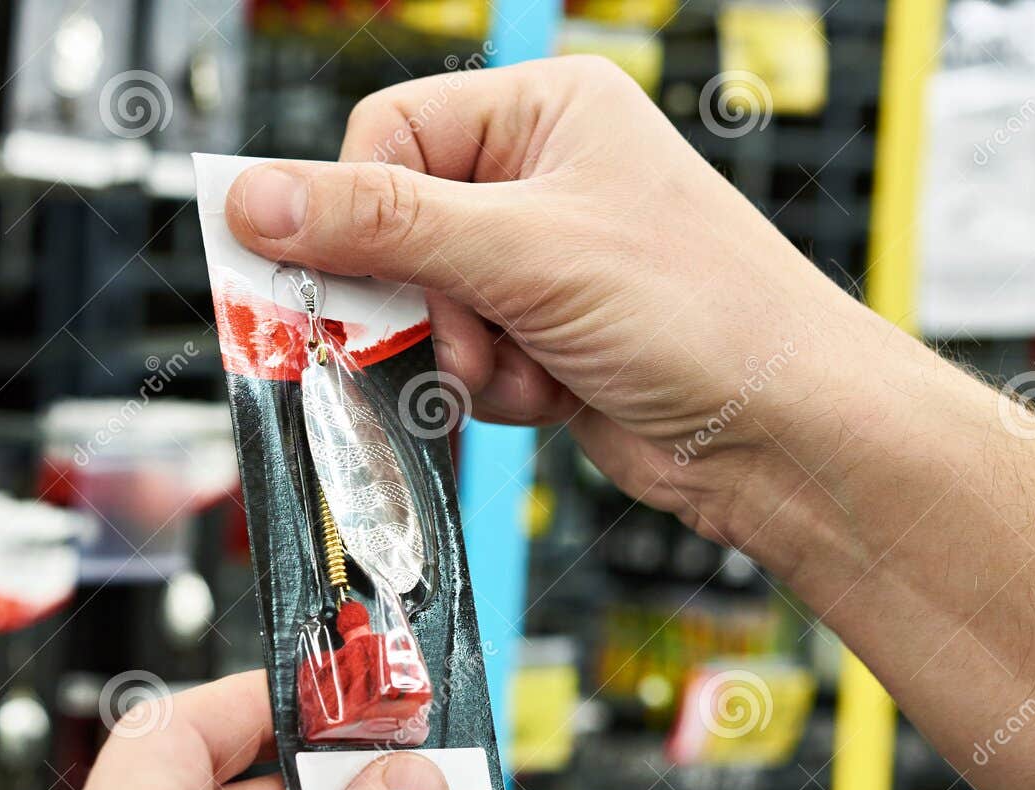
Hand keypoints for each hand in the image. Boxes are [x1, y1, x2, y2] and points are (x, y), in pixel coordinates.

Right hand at [223, 57, 925, 564]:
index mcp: (541, 113)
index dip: (359, 211)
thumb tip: (257, 198)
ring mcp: (536, 264)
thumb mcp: (521, 251)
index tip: (341, 275)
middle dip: (422, 302)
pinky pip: (458, 359)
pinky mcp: (538, 337)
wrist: (778, 432)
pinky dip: (490, 389)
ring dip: (460, 355)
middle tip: (453, 334)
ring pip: (420, 307)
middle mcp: (535, 180)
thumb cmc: (701, 310)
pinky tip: (552, 391)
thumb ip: (379, 225)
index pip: (387, 138)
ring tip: (527, 365)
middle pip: (392, 230)